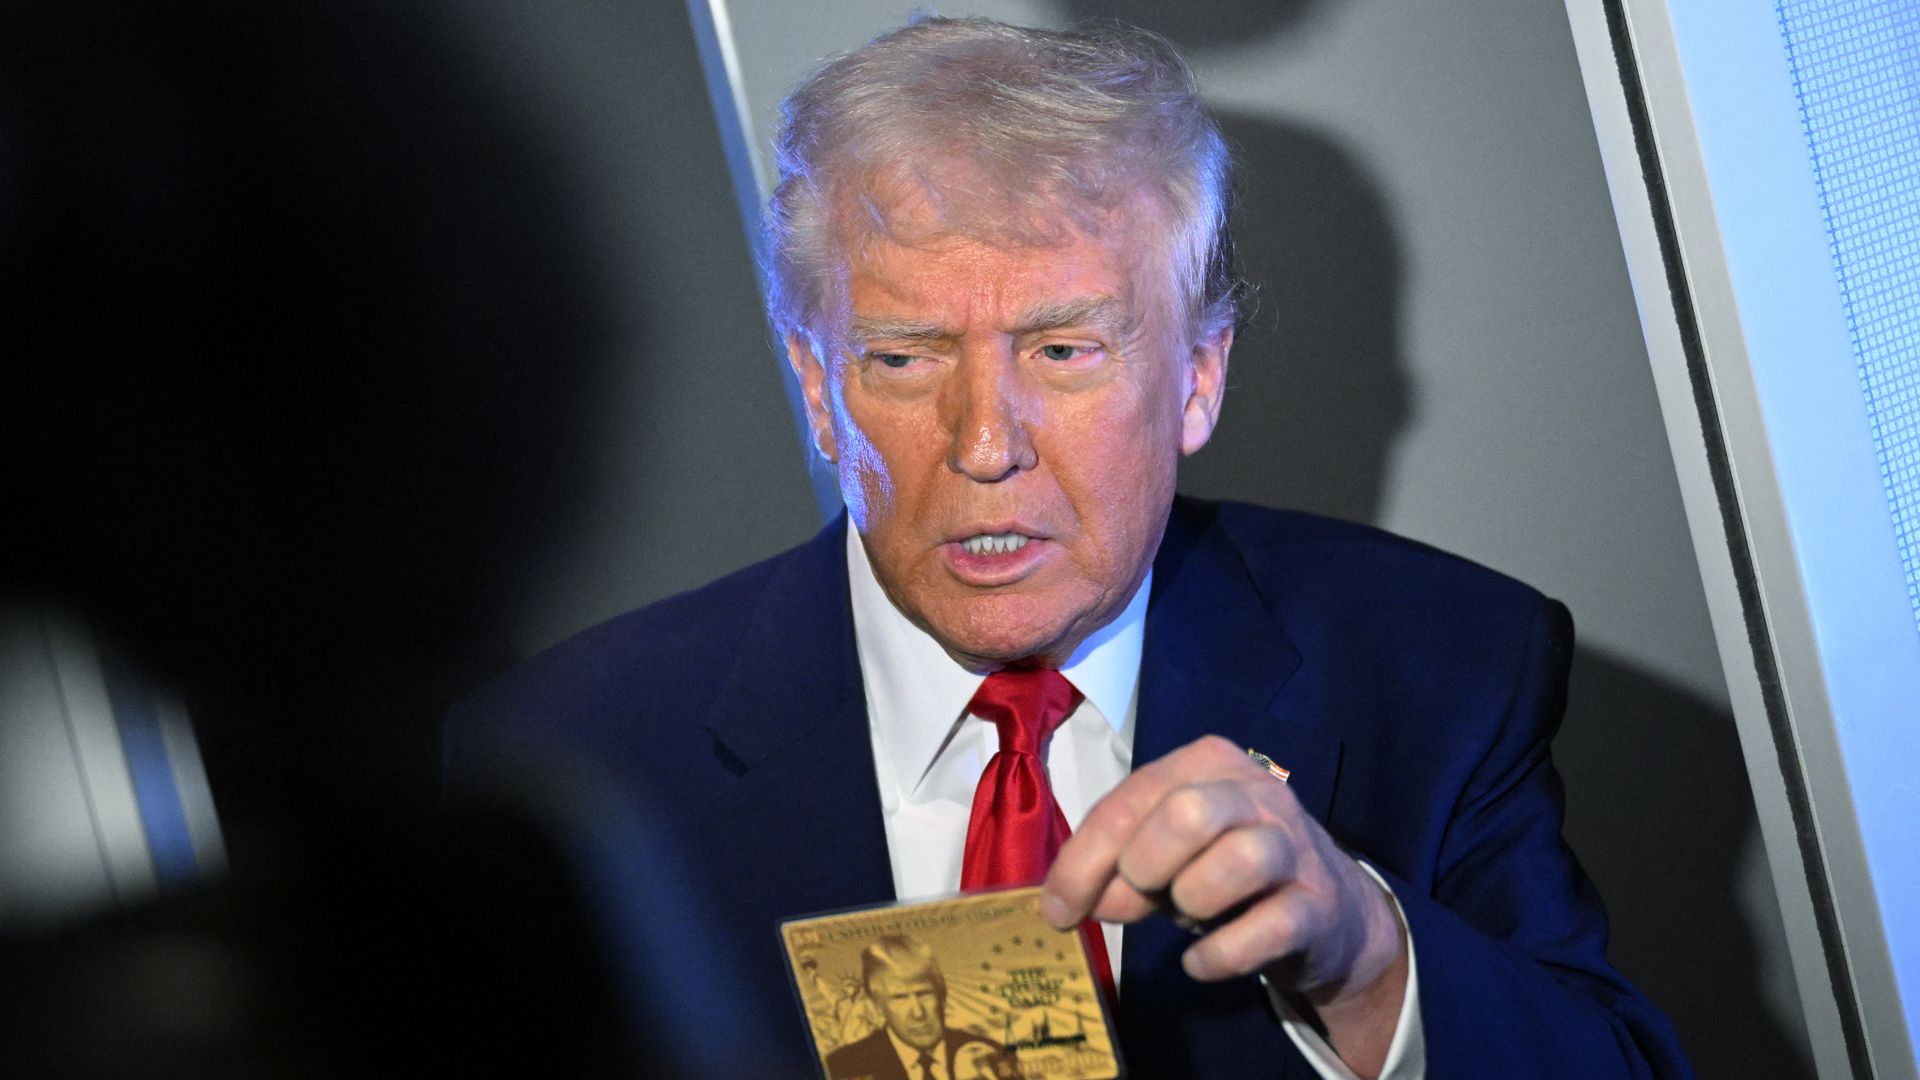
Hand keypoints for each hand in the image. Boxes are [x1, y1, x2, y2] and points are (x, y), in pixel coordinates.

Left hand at [1040, 736, 1407, 1069]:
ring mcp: (1295, 847)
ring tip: (1184, 916)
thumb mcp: (1164, 854)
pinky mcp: (1319, 905)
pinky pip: (1269, 927)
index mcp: (1208, 763)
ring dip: (1193, 899)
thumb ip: (1115, 864)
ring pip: (1239, 859)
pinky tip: (1200, 961)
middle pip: (1186, 812)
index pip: (1134, 797)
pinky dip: (1221, 952)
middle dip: (1141, 866)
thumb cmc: (1224, 871)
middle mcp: (1258, 792)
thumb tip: (1070, 902)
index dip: (1085, 858)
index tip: (1058, 909)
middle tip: (1130, 904)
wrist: (1327, 914)